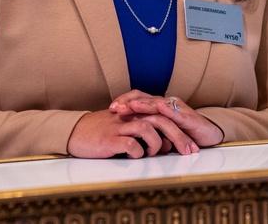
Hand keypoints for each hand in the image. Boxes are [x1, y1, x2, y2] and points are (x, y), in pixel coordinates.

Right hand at [66, 106, 196, 158]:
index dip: (179, 130)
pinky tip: (137, 156)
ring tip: (156, 153)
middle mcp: (130, 116)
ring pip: (148, 128)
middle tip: (189, 151)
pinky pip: (130, 144)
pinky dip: (138, 151)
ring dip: (157, 144)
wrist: (76, 132)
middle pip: (161, 120)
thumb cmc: (102, 132)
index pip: (163, 116)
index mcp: (136, 112)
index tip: (191, 145)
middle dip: (178, 137)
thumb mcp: (126, 127)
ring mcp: (120, 126)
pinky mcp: (110, 138)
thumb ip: (145, 132)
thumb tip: (165, 144)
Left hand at [110, 91, 223, 148]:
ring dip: (144, 105)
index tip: (110, 109)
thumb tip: (124, 134)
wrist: (207, 134)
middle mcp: (166, 103)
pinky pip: (177, 113)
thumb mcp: (158, 131)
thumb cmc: (181, 132)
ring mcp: (177, 109)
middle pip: (144, 99)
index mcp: (157, 105)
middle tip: (116, 108)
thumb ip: (144, 129)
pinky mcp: (189, 117)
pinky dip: (168, 110)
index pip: (137, 99)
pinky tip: (160, 108)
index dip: (124, 101)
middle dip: (129, 103)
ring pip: (158, 104)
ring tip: (132, 106)